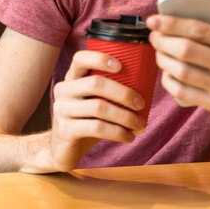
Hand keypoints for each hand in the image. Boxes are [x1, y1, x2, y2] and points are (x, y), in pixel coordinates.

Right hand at [49, 50, 146, 170]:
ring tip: (140, 124)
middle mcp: (64, 90)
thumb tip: (148, 80)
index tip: (121, 65)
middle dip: (123, 93)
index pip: (80, 58)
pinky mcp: (65, 130)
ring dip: (125, 116)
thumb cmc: (88, 119)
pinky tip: (129, 137)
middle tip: (141, 104)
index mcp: (72, 77)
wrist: (64, 150)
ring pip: (99, 107)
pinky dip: (118, 132)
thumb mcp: (95, 100)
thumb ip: (110, 88)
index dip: (99, 58)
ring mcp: (61, 110)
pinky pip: (96, 128)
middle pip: (95, 83)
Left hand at [146, 0, 209, 126]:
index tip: (154, 20)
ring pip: (183, 72)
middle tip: (153, 36)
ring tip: (158, 52)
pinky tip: (166, 74)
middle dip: (163, 41)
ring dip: (164, 60)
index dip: (172, 24)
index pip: (200, 30)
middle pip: (187, 50)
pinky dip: (170, 83)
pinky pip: (186, 93)